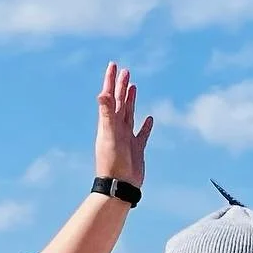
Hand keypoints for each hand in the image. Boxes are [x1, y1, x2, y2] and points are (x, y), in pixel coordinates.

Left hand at [94, 62, 153, 188]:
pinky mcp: (137, 149)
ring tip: (133, 87)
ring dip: (131, 101)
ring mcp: (127, 139)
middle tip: (125, 71)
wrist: (120, 186)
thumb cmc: (112, 162)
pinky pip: (142, 134)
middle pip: (120, 103)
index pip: (110, 97)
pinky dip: (146, 126)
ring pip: (129, 114)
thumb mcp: (109, 135)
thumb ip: (106, 113)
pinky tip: (149, 119)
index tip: (113, 65)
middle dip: (121, 86)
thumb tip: (102, 93)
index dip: (111, 81)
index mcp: (109, 124)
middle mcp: (117, 129)